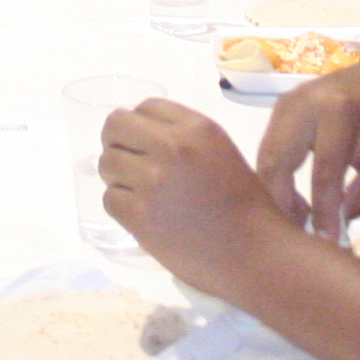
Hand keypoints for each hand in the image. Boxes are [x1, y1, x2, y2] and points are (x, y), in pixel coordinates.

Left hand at [98, 98, 285, 297]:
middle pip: (115, 125)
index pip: (146, 106)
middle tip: (131, 163)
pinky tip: (143, 213)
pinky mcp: (140, 216)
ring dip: (118, 176)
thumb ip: (182, 135)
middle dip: (118, 141)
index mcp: (196, 128)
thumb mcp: (220, 150)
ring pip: (106, 163)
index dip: (142, 124)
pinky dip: (121, 206)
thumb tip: (141, 132)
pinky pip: (110, 198)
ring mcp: (153, 182)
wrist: (253, 252)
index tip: (146, 142)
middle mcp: (171, 148)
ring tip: (140, 192)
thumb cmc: (245, 203)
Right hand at [254, 58, 359, 242]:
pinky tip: (296, 202)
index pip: (324, 171)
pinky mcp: (279, 108)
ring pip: (266, 157)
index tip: (327, 241)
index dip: (323, 211)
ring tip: (300, 222)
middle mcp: (304, 101)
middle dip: (284, 204)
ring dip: (277, 193)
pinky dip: (277, 179)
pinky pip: (268, 149)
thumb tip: (334, 228)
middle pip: (278, 162)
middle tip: (299, 236)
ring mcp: (286, 101)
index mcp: (339, 109)